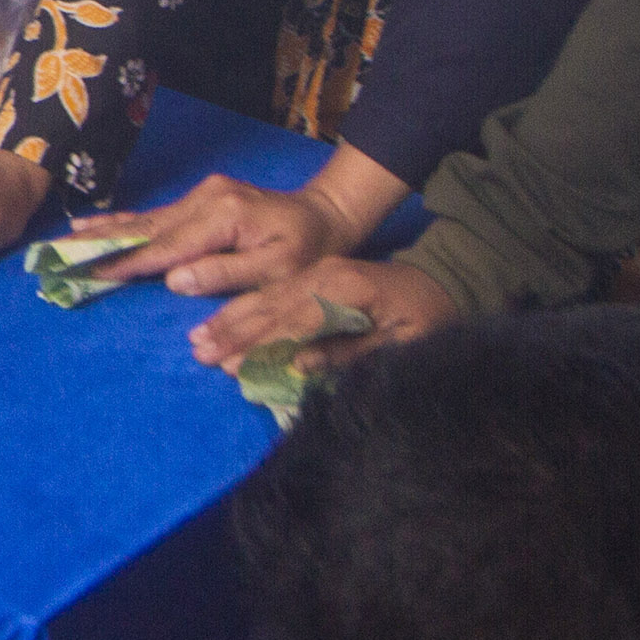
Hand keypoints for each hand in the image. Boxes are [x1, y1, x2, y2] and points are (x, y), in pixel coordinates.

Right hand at [86, 173, 352, 297]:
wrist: (327, 215)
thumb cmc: (308, 251)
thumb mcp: (278, 270)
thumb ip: (225, 274)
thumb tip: (174, 280)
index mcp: (223, 217)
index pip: (166, 248)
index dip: (127, 264)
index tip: (90, 274)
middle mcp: (206, 199)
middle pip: (147, 228)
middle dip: (103, 244)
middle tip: (60, 256)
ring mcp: (202, 194)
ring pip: (147, 218)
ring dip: (106, 231)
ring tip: (68, 239)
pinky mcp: (201, 197)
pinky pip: (157, 214)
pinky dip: (126, 222)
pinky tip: (98, 224)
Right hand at [188, 256, 457, 372]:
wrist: (440, 278)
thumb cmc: (427, 315)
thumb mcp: (403, 341)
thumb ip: (351, 353)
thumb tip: (299, 367)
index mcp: (350, 288)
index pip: (299, 318)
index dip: (265, 344)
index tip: (233, 365)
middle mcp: (326, 275)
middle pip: (274, 305)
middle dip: (235, 332)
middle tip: (201, 354)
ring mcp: (317, 273)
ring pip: (267, 297)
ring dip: (231, 320)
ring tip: (199, 341)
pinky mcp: (313, 276)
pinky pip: (273, 293)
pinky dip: (244, 309)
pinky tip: (222, 322)